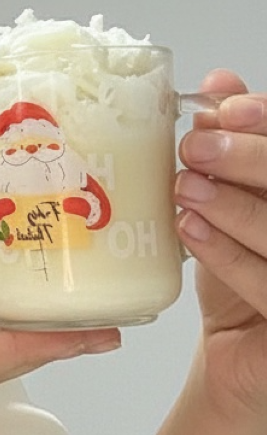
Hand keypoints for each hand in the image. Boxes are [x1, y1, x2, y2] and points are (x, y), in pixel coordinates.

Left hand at [176, 70, 266, 421]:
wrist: (241, 352)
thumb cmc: (246, 271)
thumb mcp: (237, 199)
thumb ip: (237, 144)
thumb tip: (221, 82)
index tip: (227, 110)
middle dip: (250, 160)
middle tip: (195, 147)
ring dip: (233, 206)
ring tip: (184, 187)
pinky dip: (226, 255)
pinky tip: (190, 231)